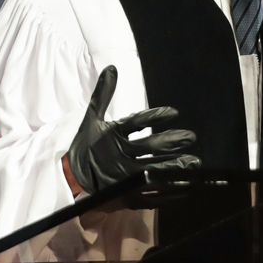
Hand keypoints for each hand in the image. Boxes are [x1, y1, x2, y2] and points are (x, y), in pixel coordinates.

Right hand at [65, 66, 200, 193]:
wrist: (69, 175)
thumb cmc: (86, 144)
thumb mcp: (92, 118)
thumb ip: (103, 94)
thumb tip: (111, 68)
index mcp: (111, 136)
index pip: (136, 123)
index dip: (155, 117)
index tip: (174, 113)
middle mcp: (119, 155)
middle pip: (149, 148)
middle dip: (172, 143)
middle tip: (191, 137)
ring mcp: (123, 177)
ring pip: (153, 171)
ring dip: (175, 167)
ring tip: (194, 162)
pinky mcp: (126, 195)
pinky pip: (150, 194)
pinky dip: (168, 191)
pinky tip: (185, 186)